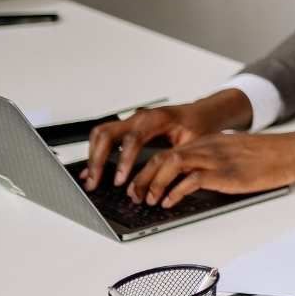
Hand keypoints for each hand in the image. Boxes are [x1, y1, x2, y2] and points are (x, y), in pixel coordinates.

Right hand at [81, 94, 246, 190]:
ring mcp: (132, 120)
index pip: (133, 139)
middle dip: (97, 159)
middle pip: (107, 133)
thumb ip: (177, 159)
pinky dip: (97, 152)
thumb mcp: (195, 143)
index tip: (120, 179)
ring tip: (91, 178)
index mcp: (157, 119)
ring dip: (93, 156)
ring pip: (101, 133)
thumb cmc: (200, 126)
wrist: (202, 114)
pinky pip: (106, 136)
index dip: (124, 160)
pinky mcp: (128, 127)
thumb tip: (164, 182)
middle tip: (94, 181)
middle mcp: (140, 117)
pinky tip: (94, 169)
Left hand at [126, 132, 294, 207]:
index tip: (139, 185)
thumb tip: (196, 180)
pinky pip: (192, 179)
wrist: (290, 152)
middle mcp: (206, 148)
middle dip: (143, 178)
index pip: (167, 152)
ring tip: (149, 200)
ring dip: (154, 184)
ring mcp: (215, 159)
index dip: (148, 169)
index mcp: (207, 142)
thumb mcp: (234, 155)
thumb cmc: (268, 156)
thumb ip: (213, 162)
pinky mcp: (225, 172)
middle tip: (135, 196)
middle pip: (162, 158)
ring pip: (171, 164)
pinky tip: (171, 201)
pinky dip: (176, 191)